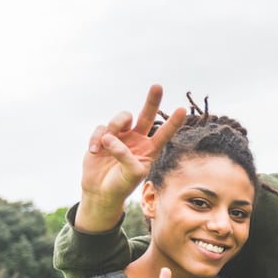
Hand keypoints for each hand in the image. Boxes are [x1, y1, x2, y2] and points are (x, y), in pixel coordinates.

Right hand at [78, 85, 186, 231]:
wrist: (101, 191)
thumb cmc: (121, 185)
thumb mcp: (130, 174)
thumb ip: (125, 156)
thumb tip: (111, 138)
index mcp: (150, 149)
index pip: (164, 133)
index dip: (173, 122)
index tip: (182, 110)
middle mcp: (137, 139)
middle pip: (147, 115)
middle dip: (152, 101)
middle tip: (158, 86)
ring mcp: (120, 136)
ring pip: (121, 118)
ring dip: (114, 127)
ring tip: (106, 144)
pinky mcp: (103, 136)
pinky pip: (101, 128)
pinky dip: (96, 138)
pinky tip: (94, 151)